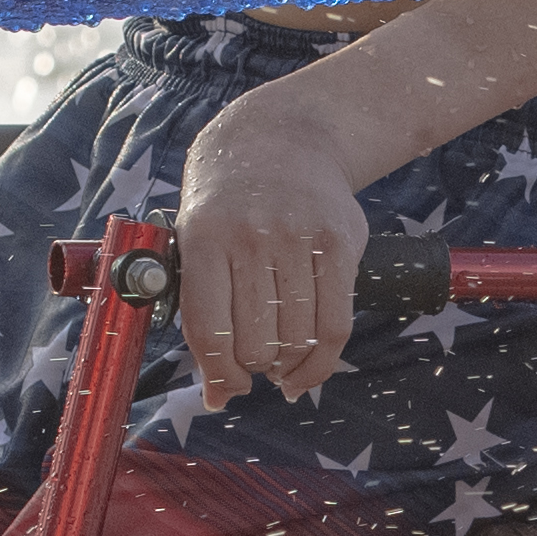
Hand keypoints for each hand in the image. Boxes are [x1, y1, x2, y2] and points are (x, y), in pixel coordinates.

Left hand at [155, 97, 381, 406]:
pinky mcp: (340, 242)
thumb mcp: (196, 243)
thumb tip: (217, 397)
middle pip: (256, 341)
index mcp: (203, 237)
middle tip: (254, 368)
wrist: (279, 139)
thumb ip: (202, 314)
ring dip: (287, 366)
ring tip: (279, 364)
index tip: (223, 390)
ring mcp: (299, 236)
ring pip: (297, 338)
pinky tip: (305, 370)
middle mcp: (251, 235)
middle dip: (254, 370)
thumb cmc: (227, 206)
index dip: (219, 374)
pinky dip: (320, 362)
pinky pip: (335, 325)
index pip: (210, 329)